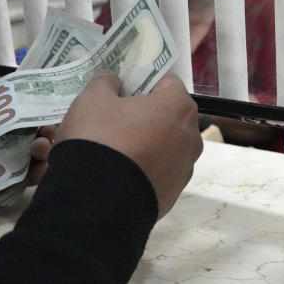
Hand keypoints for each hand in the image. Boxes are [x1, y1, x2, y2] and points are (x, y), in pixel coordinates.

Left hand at [0, 81, 56, 192]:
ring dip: (47, 158)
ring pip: (41, 160)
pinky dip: (34, 178)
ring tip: (39, 155)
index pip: (41, 112)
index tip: (57, 119)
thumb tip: (40, 103)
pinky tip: (35, 173)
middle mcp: (14, 134)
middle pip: (47, 137)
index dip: (53, 115)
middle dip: (54, 139)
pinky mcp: (1, 180)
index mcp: (10, 111)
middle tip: (43, 141)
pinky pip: (24, 180)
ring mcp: (9, 158)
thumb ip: (5, 98)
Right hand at [55, 72, 202, 217]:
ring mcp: (185, 169)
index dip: (143, 80)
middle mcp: (191, 137)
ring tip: (113, 149)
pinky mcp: (174, 194)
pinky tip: (118, 172)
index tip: (123, 87)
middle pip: (167, 116)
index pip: (166, 81)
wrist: (97, 203)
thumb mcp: (92, 100)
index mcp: (178, 107)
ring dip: (144, 143)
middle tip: (113, 118)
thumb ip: (105, 82)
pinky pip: (158, 172)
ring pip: (164, 146)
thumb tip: (113, 79)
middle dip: (144, 114)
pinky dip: (143, 168)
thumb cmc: (99, 141)